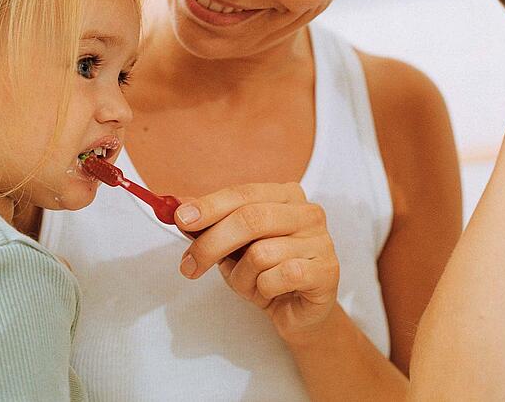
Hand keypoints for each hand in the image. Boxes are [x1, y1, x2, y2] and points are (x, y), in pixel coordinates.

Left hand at [173, 182, 339, 340]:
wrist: (298, 312)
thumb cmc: (266, 272)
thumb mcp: (234, 246)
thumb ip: (211, 223)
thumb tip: (178, 208)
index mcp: (285, 196)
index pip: (243, 193)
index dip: (210, 205)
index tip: (180, 219)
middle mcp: (307, 212)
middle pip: (250, 219)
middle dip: (212, 244)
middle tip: (189, 267)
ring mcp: (321, 240)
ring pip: (261, 253)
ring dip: (242, 277)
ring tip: (250, 285)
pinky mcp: (327, 270)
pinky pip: (280, 276)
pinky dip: (264, 289)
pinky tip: (271, 292)